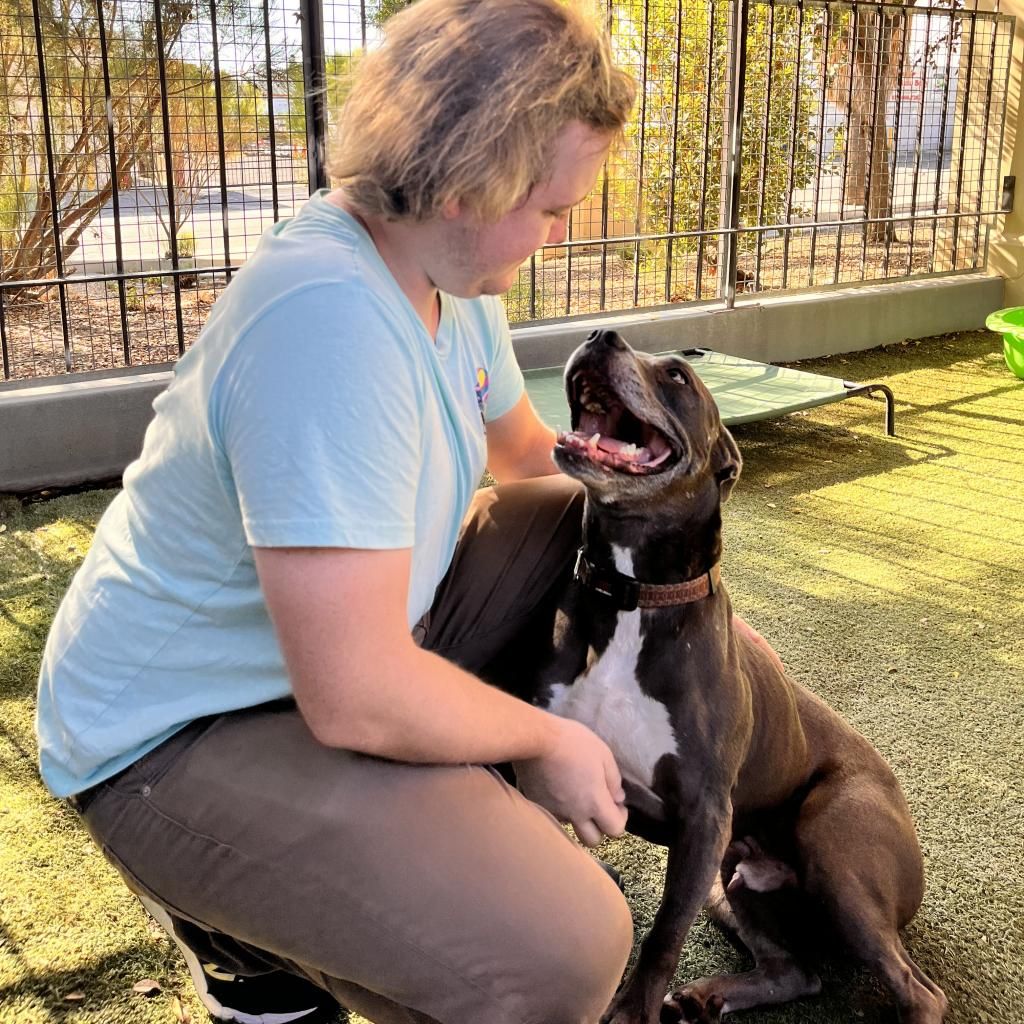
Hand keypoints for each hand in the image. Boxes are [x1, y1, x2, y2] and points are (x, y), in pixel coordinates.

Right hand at [514, 717, 627, 846]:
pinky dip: (558, 806)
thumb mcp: (603, 754)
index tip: (616, 803)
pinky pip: (552, 813)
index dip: (620, 818)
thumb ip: (614, 780)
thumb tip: (618, 798)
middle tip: (597, 805)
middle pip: (592, 840)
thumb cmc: (573, 742)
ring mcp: (553, 811)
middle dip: (599, 827)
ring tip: (574, 791)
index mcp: (594, 802)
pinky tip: (556, 786)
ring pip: (570, 826)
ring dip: (577, 816)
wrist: (535, 738)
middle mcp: (574, 813)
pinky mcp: (536, 804)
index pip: (615, 829)